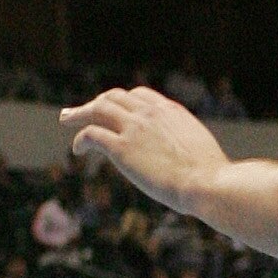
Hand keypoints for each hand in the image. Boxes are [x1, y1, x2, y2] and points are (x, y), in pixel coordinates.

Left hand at [57, 85, 232, 217]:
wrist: (207, 182)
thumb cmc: (211, 176)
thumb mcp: (199, 150)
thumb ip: (185, 147)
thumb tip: (189, 163)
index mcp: (170, 111)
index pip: (139, 95)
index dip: (121, 101)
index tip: (111, 109)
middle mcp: (150, 113)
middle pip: (114, 97)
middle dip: (96, 102)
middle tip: (79, 110)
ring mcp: (134, 128)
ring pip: (98, 109)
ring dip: (79, 113)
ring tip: (66, 119)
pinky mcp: (121, 147)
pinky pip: (91, 134)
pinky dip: (80, 139)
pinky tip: (78, 150)